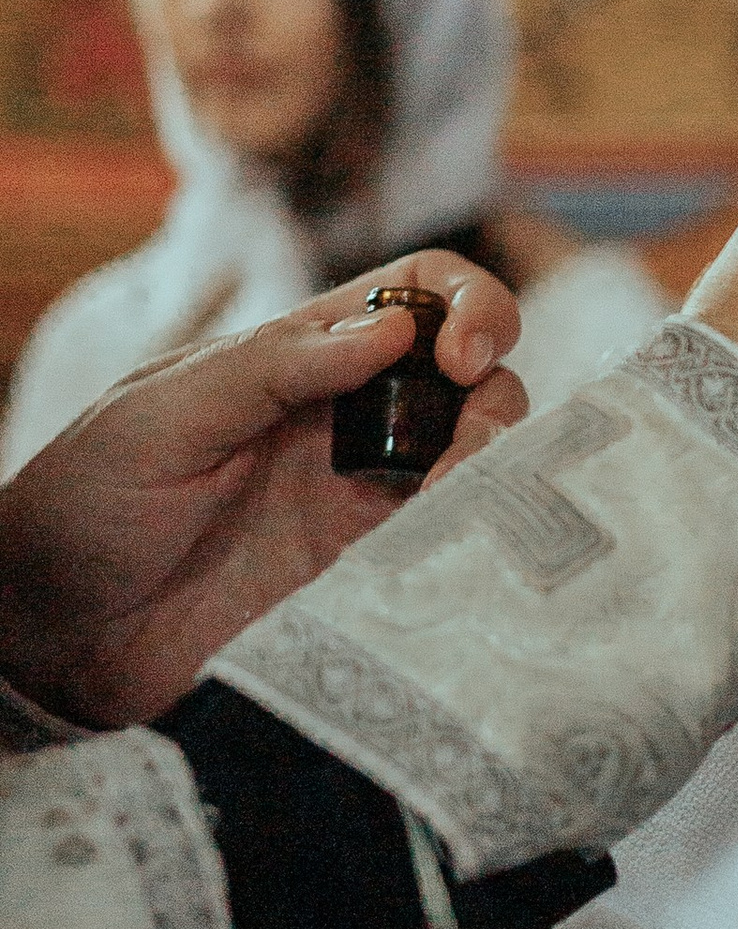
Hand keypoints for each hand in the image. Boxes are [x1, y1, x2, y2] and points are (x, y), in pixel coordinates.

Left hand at [0, 257, 525, 727]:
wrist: (50, 637)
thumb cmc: (84, 508)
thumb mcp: (161, 413)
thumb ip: (271, 367)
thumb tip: (392, 328)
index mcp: (296, 357)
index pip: (415, 291)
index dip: (463, 304)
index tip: (456, 355)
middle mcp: (345, 418)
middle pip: (471, 372)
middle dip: (494, 388)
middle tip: (467, 445)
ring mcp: (361, 497)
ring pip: (478, 455)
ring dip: (495, 463)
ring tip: (456, 499)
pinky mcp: (366, 574)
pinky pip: (450, 540)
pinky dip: (477, 533)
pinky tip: (456, 547)